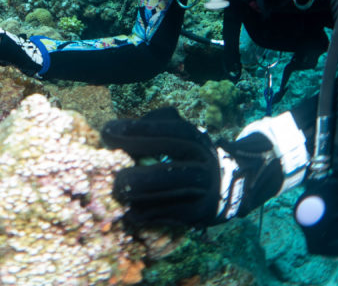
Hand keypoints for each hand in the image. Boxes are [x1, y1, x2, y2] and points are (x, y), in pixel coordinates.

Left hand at [101, 108, 282, 228]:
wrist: (231, 181)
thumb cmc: (190, 152)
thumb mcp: (180, 130)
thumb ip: (155, 122)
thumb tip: (121, 128)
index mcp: (193, 138)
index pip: (163, 132)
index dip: (133, 131)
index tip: (106, 132)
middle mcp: (202, 163)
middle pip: (167, 171)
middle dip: (136, 176)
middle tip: (113, 177)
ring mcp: (203, 190)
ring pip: (170, 195)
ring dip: (140, 196)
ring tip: (119, 193)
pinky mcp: (200, 213)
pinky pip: (171, 215)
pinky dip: (148, 215)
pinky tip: (131, 212)